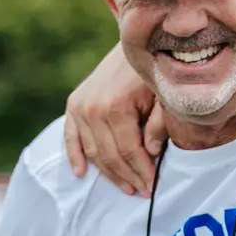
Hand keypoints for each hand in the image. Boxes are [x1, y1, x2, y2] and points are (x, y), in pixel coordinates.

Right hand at [62, 44, 166, 196]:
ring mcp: (80, 107)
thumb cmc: (155, 71)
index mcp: (117, 107)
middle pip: (110, 156)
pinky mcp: (74, 104)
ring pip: (93, 151)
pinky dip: (75, 155)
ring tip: (126, 187)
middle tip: (144, 191)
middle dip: (128, 176)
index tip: (154, 186)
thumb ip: (158, 125)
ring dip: (108, 173)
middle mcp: (93, 109)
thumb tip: (151, 153)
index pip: (130, 151)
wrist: (135, 43)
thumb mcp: (163, 96)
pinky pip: (71, 137)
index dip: (143, 171)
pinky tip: (81, 173)